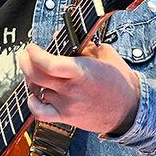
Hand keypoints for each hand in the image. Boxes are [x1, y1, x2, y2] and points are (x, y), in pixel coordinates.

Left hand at [18, 41, 139, 134]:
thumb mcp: (105, 54)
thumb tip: (60, 37)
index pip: (49, 64)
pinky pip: (40, 113)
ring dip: (31, 79)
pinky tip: (35, 94)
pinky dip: (32, 103)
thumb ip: (82, 45)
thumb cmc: (118, 81)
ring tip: (36, 72)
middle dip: (25, 62)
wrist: (130, 109)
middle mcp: (71, 90)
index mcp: (82, 72)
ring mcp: (67, 106)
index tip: (32, 47)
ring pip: (36, 91)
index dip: (35, 54)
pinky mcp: (66, 118)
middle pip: (35, 76)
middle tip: (26, 55)